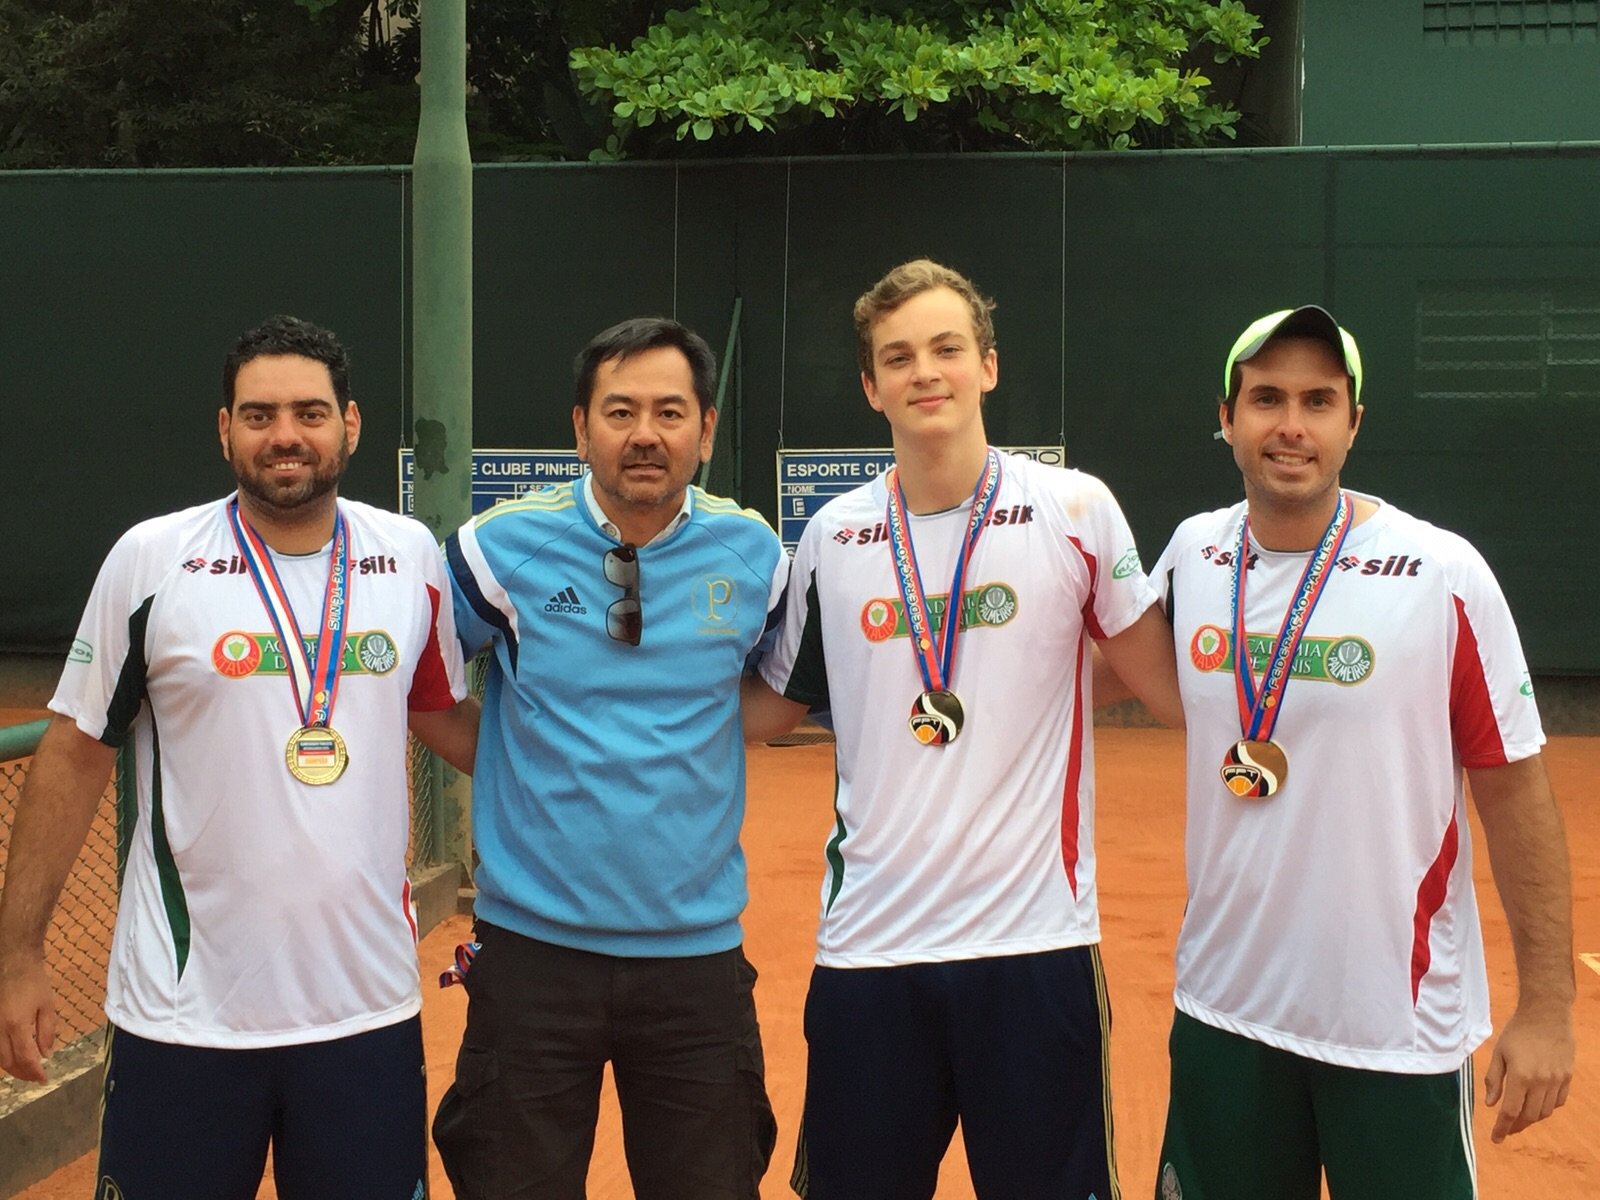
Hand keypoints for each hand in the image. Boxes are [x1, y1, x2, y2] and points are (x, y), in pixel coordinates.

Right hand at [0, 951, 56, 1083]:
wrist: (12, 962)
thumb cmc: (33, 982)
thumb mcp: (47, 1005)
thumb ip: (47, 1032)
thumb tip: (46, 1055)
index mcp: (17, 1025)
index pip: (26, 1058)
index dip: (35, 1072)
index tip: (44, 1078)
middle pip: (8, 1062)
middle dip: (22, 1073)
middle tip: (35, 1076)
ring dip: (10, 1067)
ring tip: (25, 1070)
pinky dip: (1, 1057)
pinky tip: (11, 1057)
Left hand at [1483, 1007, 1573, 1142]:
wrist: (1546, 1014)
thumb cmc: (1517, 1031)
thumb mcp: (1499, 1053)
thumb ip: (1494, 1079)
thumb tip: (1491, 1104)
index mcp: (1520, 1076)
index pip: (1510, 1111)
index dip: (1502, 1128)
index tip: (1496, 1139)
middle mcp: (1541, 1082)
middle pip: (1529, 1115)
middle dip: (1516, 1126)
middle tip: (1507, 1129)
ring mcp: (1557, 1080)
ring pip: (1545, 1112)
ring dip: (1531, 1118)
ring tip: (1520, 1118)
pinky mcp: (1567, 1076)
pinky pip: (1558, 1101)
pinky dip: (1547, 1108)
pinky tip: (1537, 1105)